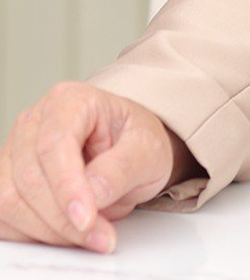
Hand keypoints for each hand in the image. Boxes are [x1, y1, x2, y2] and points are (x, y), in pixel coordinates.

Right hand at [0, 82, 194, 251]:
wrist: (130, 151)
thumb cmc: (136, 142)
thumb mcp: (147, 149)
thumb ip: (122, 168)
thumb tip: (94, 193)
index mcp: (71, 101)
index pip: (55, 145)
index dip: (67, 186)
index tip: (87, 217)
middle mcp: (35, 123)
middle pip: (29, 179)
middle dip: (63, 217)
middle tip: (99, 235)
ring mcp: (15, 153)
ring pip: (9, 202)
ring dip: (48, 229)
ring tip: (89, 235)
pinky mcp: (6, 183)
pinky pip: (4, 218)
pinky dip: (33, 234)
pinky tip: (66, 233)